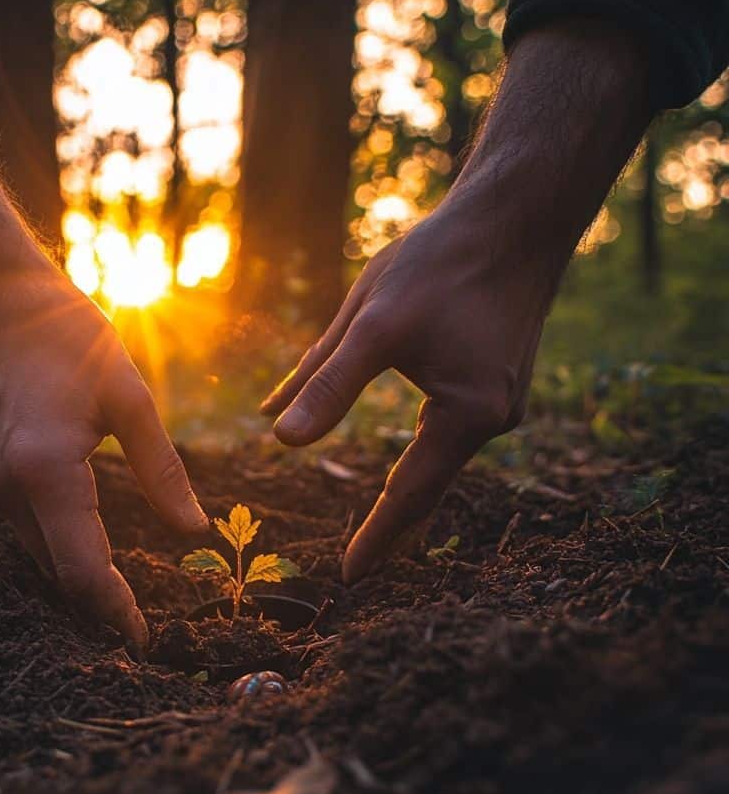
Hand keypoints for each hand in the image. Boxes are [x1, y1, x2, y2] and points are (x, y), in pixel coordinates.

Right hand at [0, 274, 206, 655]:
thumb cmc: (64, 334)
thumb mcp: (129, 396)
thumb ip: (162, 469)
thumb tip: (193, 528)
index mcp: (46, 471)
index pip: (81, 569)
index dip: (114, 611)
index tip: (144, 640)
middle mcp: (7, 488)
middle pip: (56, 574)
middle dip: (97, 605)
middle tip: (141, 628)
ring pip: (38, 555)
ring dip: (77, 579)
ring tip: (122, 596)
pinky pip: (26, 529)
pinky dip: (59, 547)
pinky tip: (89, 545)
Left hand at [261, 207, 545, 582]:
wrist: (515, 216)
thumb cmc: (441, 262)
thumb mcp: (372, 324)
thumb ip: (326, 383)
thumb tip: (277, 438)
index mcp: (467, 413)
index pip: (410, 495)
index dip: (378, 537)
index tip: (350, 577)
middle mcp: (495, 417)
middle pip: (431, 483)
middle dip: (394, 523)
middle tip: (360, 563)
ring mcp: (504, 400)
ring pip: (441, 454)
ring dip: (408, 485)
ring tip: (379, 524)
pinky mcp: (501, 379)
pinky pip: (453, 427)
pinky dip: (424, 449)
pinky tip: (406, 462)